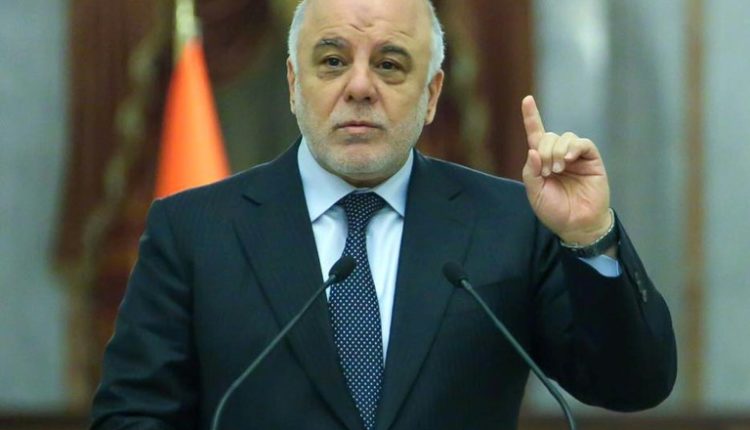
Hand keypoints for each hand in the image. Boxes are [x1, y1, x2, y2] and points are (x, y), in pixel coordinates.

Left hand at [521, 95, 611, 244]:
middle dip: (544, 150)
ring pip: (565, 137)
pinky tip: (568, 159)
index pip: (536, 135)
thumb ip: (530, 172)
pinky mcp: (591, 160)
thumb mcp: (535, 193)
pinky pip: (582, 143)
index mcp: (542, 162)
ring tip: (558, 170)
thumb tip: (533, 150)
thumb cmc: (555, 210)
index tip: (527, 100)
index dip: (531, 117)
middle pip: (549, 136)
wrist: (576, 225)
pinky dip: (573, 147)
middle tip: (547, 171)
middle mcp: (559, 156)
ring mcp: (576, 157)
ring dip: (557, 151)